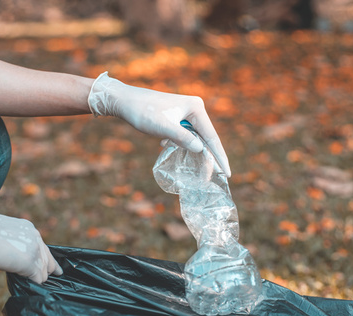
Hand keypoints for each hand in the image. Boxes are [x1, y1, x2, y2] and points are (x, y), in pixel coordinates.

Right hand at [0, 197, 61, 282]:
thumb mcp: (0, 231)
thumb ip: (11, 241)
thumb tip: (8, 252)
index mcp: (28, 228)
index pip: (41, 247)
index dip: (42, 258)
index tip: (46, 266)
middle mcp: (35, 238)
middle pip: (48, 260)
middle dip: (47, 270)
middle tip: (50, 278)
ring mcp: (34, 251)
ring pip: (44, 272)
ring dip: (37, 279)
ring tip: (34, 285)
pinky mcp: (29, 264)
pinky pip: (38, 279)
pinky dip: (33, 284)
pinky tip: (28, 287)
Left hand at [87, 72, 230, 176]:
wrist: (125, 101)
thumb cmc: (143, 112)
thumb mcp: (163, 128)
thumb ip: (182, 139)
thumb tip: (201, 149)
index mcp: (196, 108)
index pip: (211, 137)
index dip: (219, 156)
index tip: (227, 173)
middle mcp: (194, 108)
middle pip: (205, 137)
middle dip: (208, 157)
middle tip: (215, 176)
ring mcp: (185, 112)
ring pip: (194, 137)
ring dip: (192, 151)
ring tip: (196, 168)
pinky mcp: (176, 116)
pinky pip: (183, 134)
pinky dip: (179, 144)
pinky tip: (165, 144)